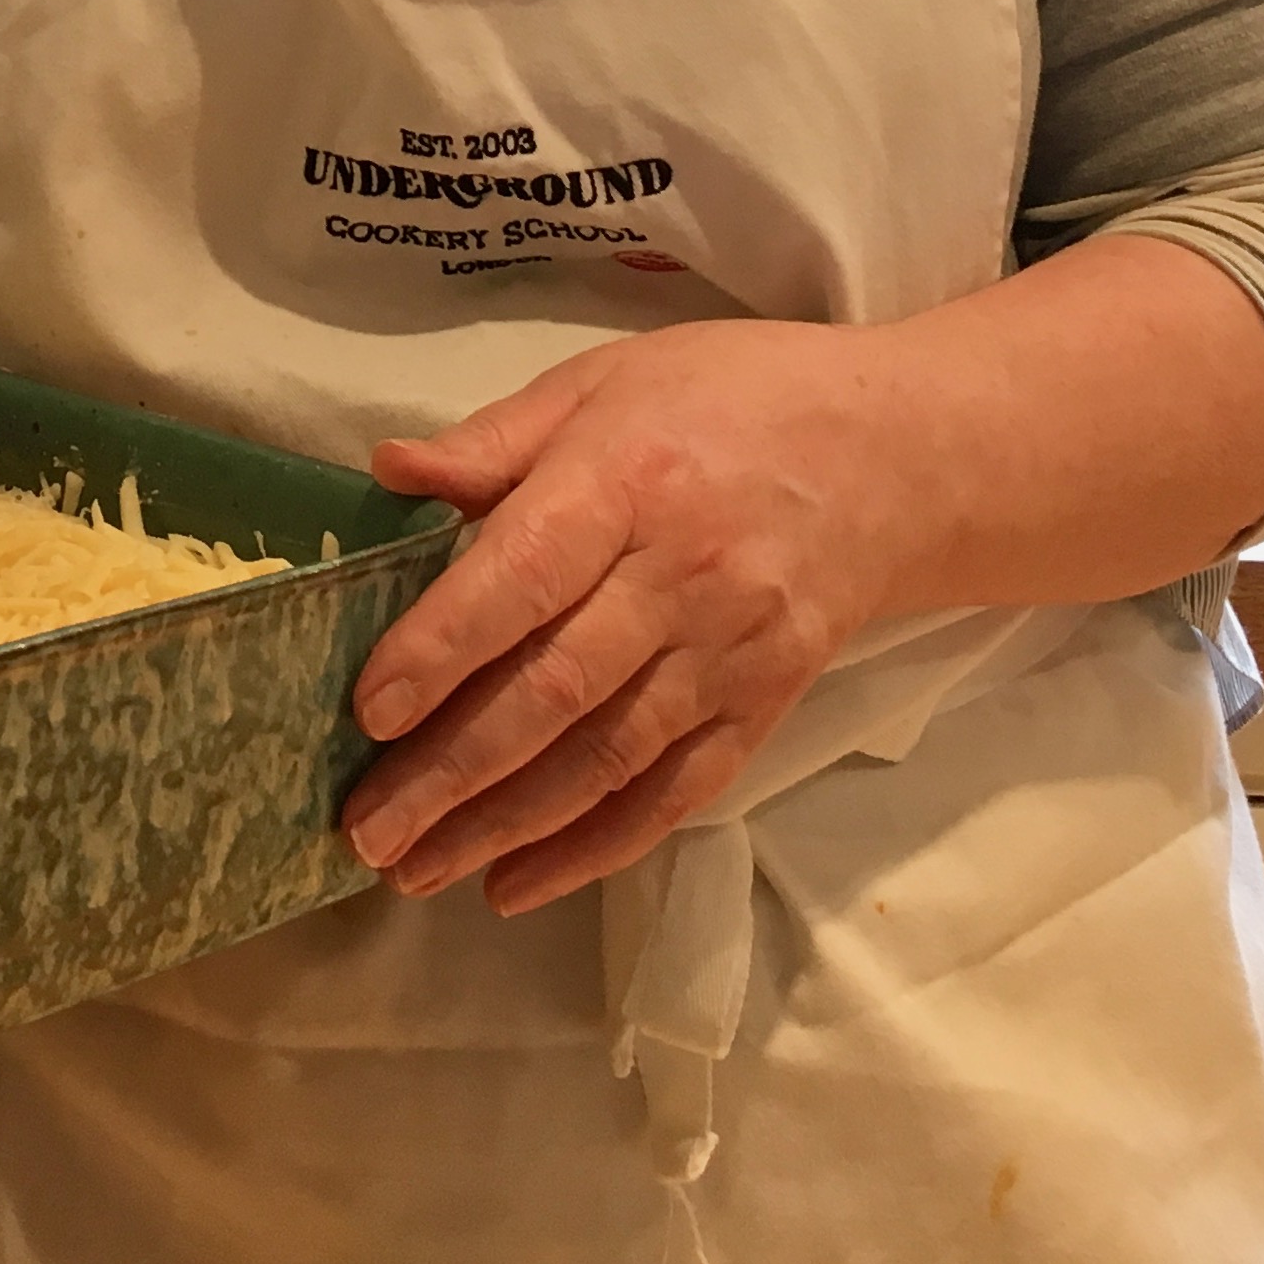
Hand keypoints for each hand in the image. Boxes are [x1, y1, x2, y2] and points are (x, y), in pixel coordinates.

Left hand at [337, 321, 905, 916]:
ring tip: (417, 870)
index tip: (369, 710)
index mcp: (627, 479)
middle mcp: (679, 577)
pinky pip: (674, 793)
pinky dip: (596, 847)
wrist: (897, 455)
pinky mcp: (765, 707)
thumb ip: (495, 439)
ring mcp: (728, 653)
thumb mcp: (604, 380)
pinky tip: (519, 883)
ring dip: (506, 826)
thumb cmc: (729, 400)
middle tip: (366, 829)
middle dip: (452, 770)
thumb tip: (387, 470)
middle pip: (555, 689)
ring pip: (606, 757)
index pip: (523, 576)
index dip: (443, 648)